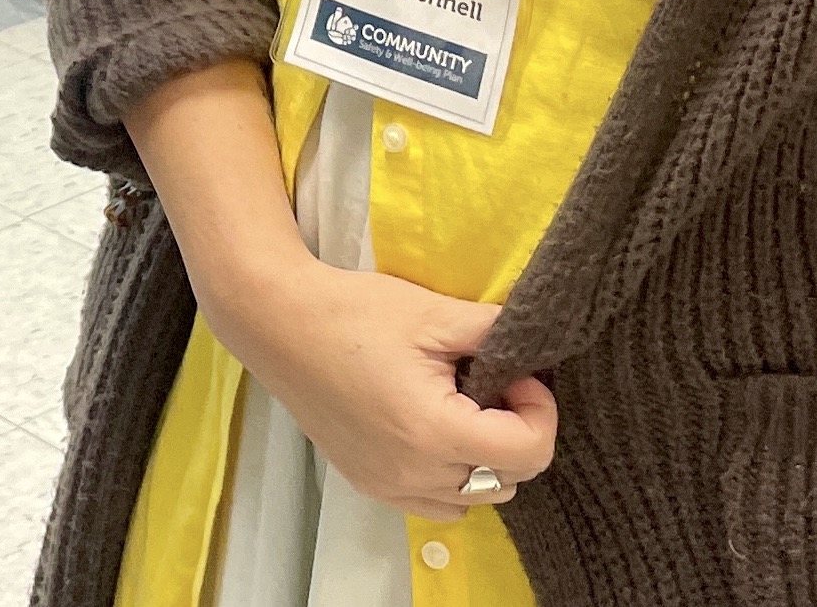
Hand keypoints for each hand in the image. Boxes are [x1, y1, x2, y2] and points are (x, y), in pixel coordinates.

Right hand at [208, 254, 557, 520]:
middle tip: (492, 384)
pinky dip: (450, 477)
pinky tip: (433, 432)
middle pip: (509, 480)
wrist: (277, 322)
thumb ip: (496, 331)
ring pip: (474, 498)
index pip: (529, 452)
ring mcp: (389, 485)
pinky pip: (436, 503)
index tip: (517, 374)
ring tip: (461, 408)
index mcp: (434, 431)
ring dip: (485, 460)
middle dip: (516, 432)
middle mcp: (414, 473)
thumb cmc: (353, 312)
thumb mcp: (433, 313)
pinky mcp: (368, 484)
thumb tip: (538, 344)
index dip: (539, 410)